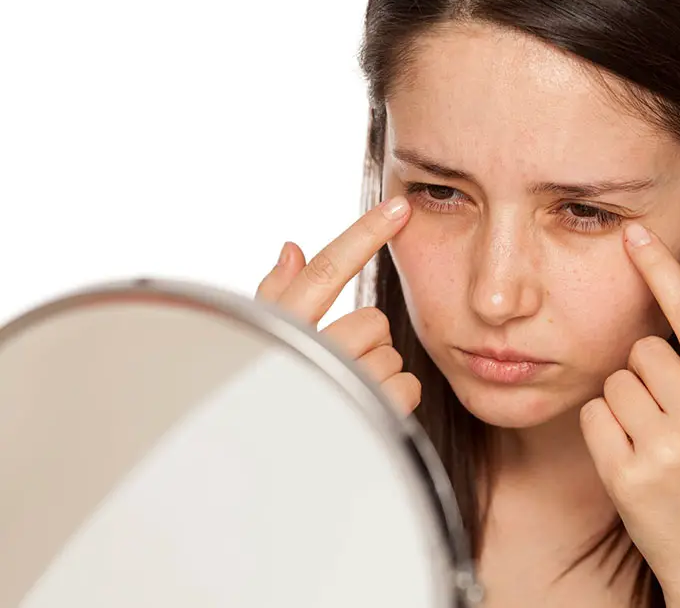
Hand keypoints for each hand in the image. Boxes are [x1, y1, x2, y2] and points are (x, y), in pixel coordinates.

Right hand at [255, 196, 421, 415]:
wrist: (268, 483)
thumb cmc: (263, 404)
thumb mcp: (259, 346)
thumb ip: (277, 296)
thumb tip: (293, 246)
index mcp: (282, 331)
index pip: (326, 271)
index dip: (364, 234)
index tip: (398, 207)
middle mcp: (309, 356)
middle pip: (372, 319)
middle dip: (364, 341)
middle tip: (342, 366)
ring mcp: (341, 388)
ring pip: (392, 353)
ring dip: (379, 371)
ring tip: (350, 395)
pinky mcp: (370, 418)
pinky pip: (408, 386)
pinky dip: (397, 398)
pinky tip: (369, 412)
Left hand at [579, 222, 679, 606]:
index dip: (661, 271)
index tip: (635, 235)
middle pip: (642, 350)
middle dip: (651, 373)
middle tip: (672, 414)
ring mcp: (662, 449)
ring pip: (615, 380)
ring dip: (628, 402)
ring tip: (657, 439)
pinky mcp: (624, 475)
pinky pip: (594, 415)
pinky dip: (606, 428)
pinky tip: (633, 455)